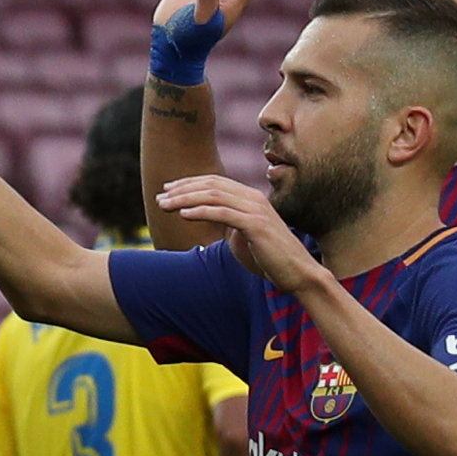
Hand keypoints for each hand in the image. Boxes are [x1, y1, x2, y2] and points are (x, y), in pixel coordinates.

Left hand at [154, 172, 318, 288]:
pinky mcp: (255, 225)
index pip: (214, 183)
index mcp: (249, 198)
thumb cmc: (268, 257)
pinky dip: (200, 211)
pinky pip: (223, 213)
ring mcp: (255, 209)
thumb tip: (204, 216)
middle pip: (211, 185)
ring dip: (185, 199)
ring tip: (164, 205)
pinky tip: (183, 214)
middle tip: (159, 197)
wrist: (296, 272)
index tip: (167, 190)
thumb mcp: (241, 235)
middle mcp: (252, 198)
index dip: (189, 183)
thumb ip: (226, 222)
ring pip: (213, 196)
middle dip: (182, 190)